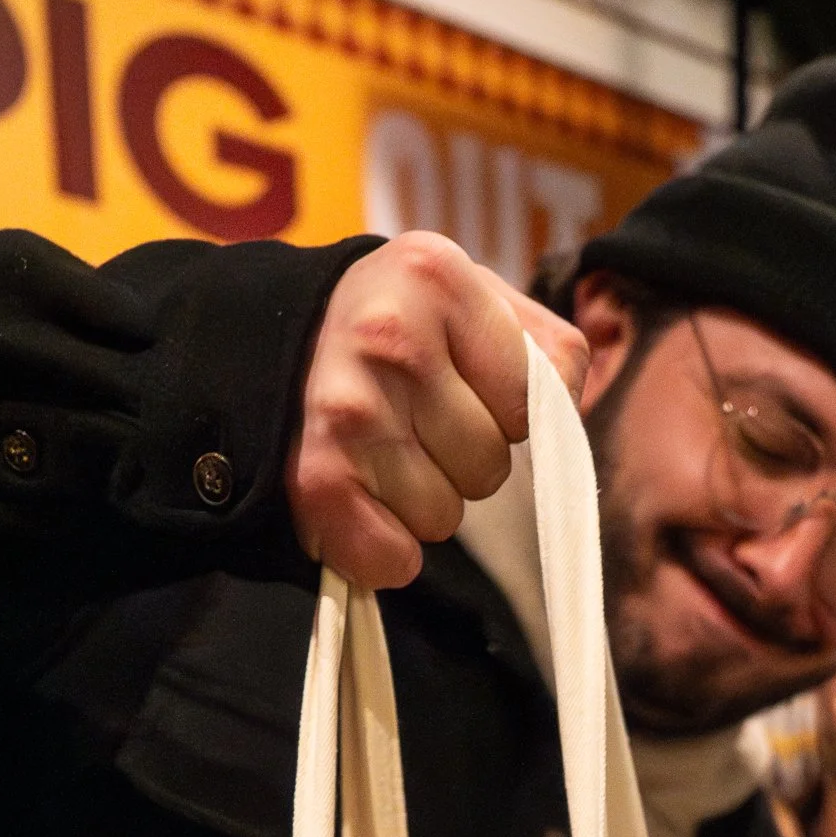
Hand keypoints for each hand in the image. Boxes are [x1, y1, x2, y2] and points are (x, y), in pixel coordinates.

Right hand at [287, 235, 588, 587]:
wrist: (266, 343)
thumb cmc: (390, 327)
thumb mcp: (466, 296)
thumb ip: (539, 346)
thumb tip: (568, 417)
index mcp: (437, 277)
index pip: (536, 401)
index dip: (506, 410)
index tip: (460, 386)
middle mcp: (390, 338)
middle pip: (490, 468)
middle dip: (460, 459)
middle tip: (409, 423)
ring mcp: (350, 412)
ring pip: (444, 518)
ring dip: (419, 501)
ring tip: (378, 451)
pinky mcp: (317, 480)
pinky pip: (394, 559)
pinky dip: (384, 551)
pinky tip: (360, 501)